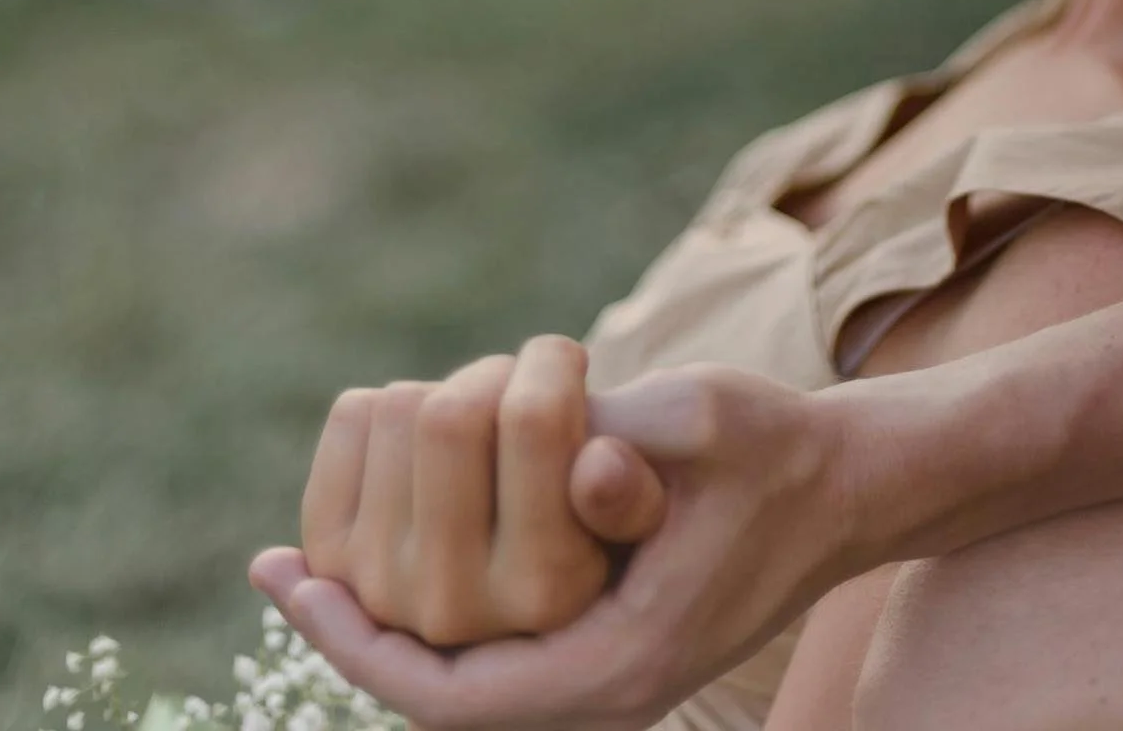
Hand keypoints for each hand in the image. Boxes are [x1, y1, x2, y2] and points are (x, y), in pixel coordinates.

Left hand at [252, 364, 862, 730]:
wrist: (843, 484)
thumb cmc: (769, 444)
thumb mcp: (702, 424)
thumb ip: (631, 449)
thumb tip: (575, 466)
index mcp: (624, 661)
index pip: (457, 697)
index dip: (362, 647)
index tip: (293, 585)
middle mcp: (608, 689)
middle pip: (443, 696)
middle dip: (356, 634)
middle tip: (279, 567)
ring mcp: (606, 672)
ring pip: (462, 679)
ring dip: (386, 622)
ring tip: (309, 555)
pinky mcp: (607, 641)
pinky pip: (491, 650)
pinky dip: (428, 608)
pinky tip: (388, 541)